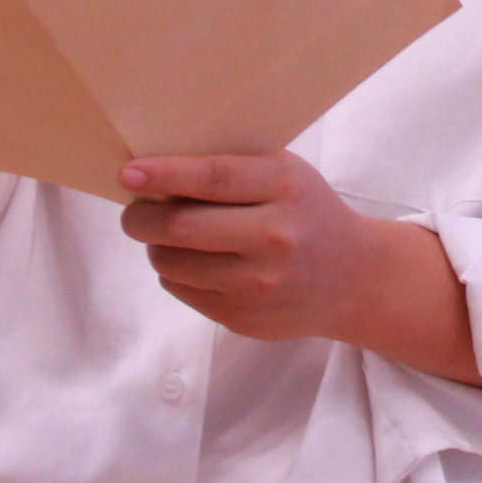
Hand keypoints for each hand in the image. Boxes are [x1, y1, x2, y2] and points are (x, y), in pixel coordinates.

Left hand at [117, 152, 393, 345]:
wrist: (353, 279)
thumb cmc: (308, 212)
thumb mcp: (287, 175)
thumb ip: (235, 166)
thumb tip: (158, 164)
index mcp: (284, 188)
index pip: (213, 178)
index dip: (164, 174)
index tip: (128, 173)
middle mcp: (274, 237)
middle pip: (181, 226)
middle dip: (141, 218)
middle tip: (133, 211)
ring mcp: (259, 284)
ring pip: (173, 264)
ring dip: (156, 247)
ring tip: (166, 237)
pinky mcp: (245, 318)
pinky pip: (183, 291)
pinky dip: (176, 274)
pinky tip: (195, 263)